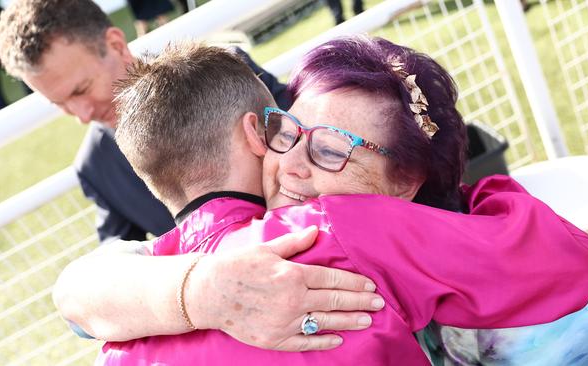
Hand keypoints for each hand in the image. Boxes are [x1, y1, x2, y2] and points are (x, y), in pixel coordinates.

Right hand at [186, 226, 383, 350]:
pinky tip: (338, 338)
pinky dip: (323, 341)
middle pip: (335, 300)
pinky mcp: (274, 339)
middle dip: (360, 301)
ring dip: (349, 321)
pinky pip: (305, 342)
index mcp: (292, 274)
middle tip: (379, 303)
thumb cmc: (236, 266)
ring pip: (325, 322)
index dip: (354, 282)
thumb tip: (316, 232)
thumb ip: (294, 243)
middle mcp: (292, 299)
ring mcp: (284, 321)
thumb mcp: (266, 249)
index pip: (332, 278)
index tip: (369, 285)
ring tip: (368, 320)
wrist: (208, 293)